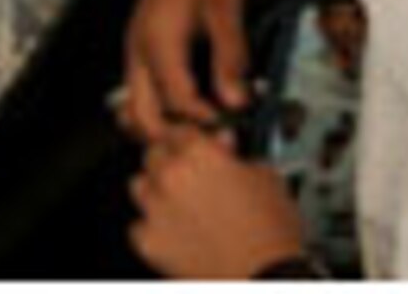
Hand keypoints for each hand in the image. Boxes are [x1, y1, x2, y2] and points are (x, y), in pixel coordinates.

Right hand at [120, 0, 250, 143]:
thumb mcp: (227, 4)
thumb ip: (230, 56)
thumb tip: (235, 100)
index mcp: (155, 37)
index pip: (175, 102)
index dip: (205, 122)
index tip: (232, 128)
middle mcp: (138, 43)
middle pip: (141, 112)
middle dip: (173, 133)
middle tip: (211, 138)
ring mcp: (138, 40)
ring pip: (139, 99)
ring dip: (167, 119)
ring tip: (206, 122)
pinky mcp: (145, 35)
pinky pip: (145, 81)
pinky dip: (165, 100)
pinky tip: (198, 98)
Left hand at [129, 126, 305, 278]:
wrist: (264, 277)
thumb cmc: (270, 233)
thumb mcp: (266, 178)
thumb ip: (238, 155)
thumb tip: (224, 147)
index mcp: (199, 153)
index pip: (178, 130)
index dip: (188, 139)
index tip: (192, 147)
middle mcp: (171, 176)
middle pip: (153, 154)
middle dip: (169, 162)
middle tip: (189, 177)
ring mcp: (156, 209)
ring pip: (139, 186)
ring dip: (155, 191)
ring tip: (179, 205)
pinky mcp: (148, 241)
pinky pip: (138, 226)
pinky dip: (152, 228)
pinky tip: (174, 233)